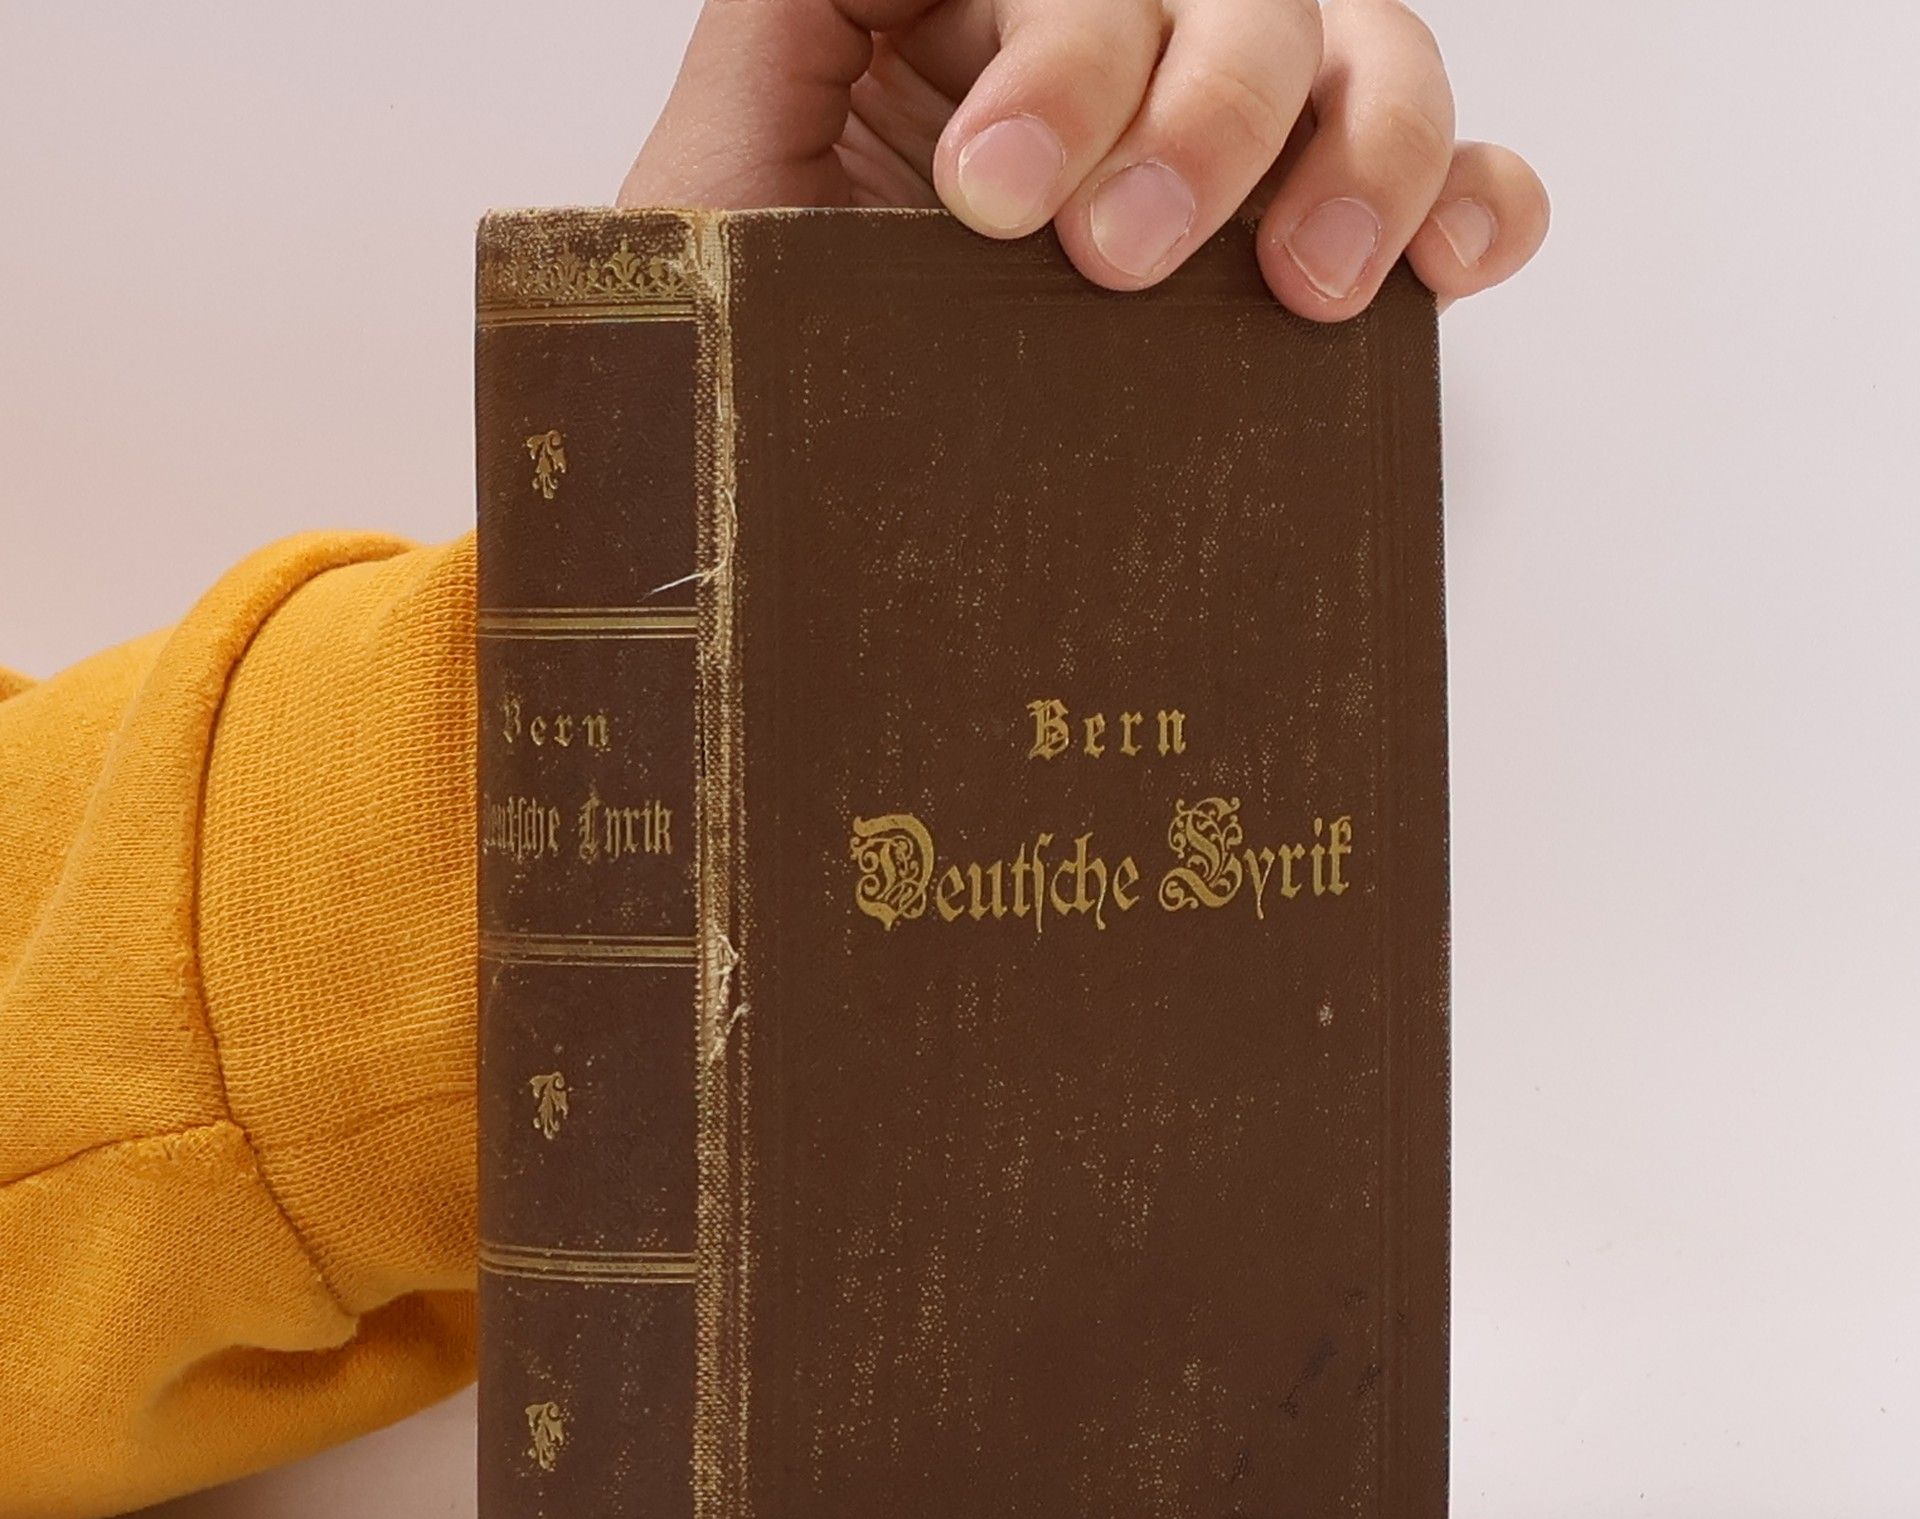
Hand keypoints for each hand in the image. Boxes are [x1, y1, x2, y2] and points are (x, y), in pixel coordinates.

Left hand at [621, 0, 1547, 318]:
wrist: (799, 524)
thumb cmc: (759, 367)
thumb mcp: (715, 198)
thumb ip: (779, 38)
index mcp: (965, 21)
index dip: (1058, 55)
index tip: (993, 200)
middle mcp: (1111, 58)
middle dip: (1194, 117)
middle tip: (1122, 260)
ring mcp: (1225, 147)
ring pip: (1359, 50)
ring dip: (1354, 151)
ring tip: (1304, 288)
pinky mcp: (1310, 245)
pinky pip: (1451, 179)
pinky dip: (1476, 204)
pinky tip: (1446, 268)